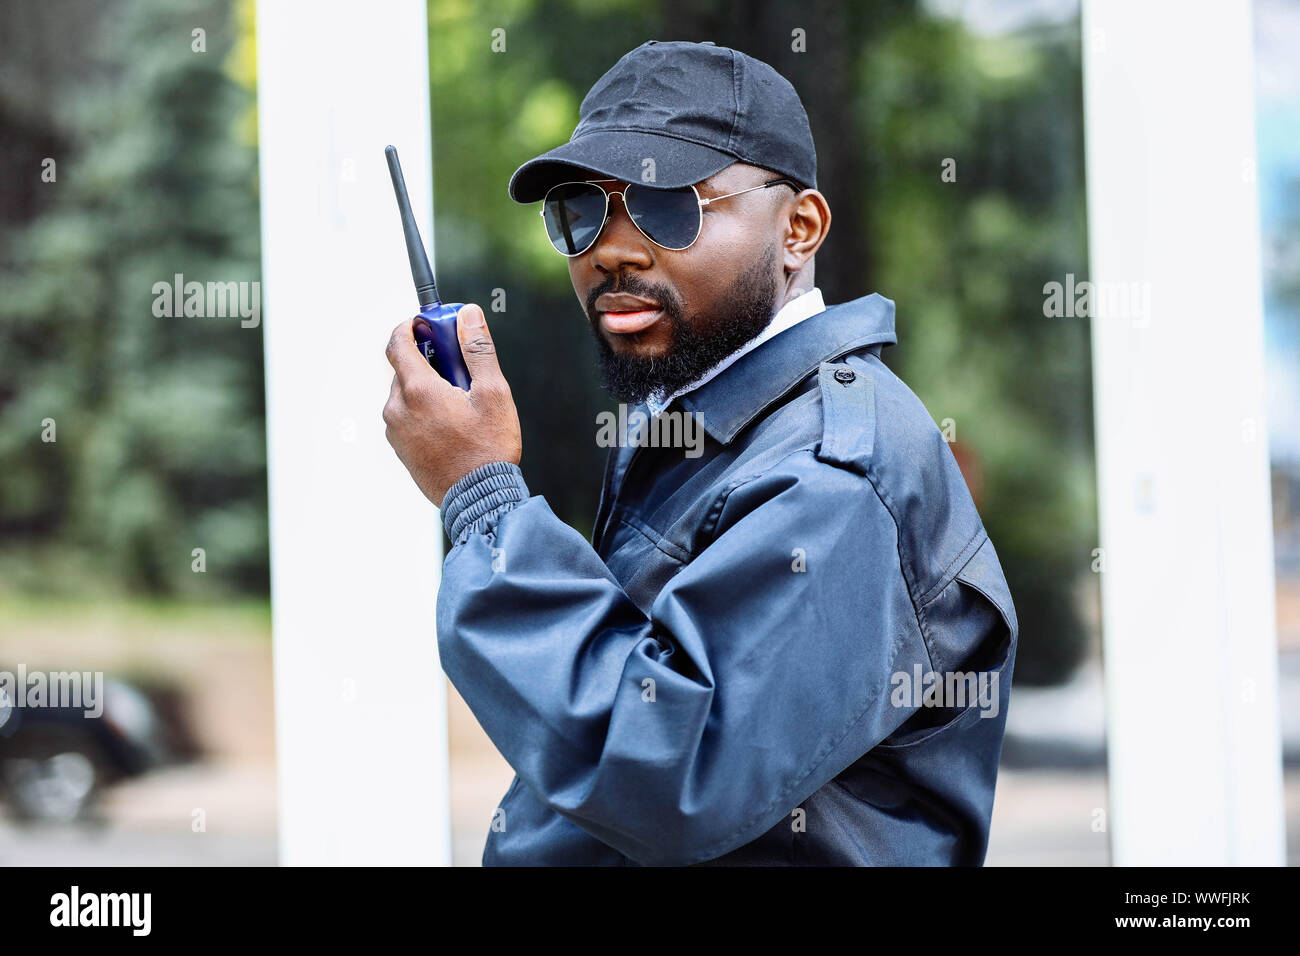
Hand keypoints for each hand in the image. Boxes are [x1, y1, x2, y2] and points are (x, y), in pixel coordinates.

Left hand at [383, 304, 521, 507]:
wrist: (479, 500)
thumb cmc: (488, 448)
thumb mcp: (492, 392)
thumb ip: (477, 349)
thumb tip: (468, 314)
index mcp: (416, 389)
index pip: (397, 342)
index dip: (411, 326)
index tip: (428, 324)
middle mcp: (397, 408)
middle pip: (405, 368)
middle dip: (429, 360)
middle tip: (459, 369)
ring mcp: (395, 432)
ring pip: (406, 395)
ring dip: (427, 388)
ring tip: (460, 404)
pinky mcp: (400, 450)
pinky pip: (407, 418)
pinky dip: (424, 412)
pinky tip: (452, 426)